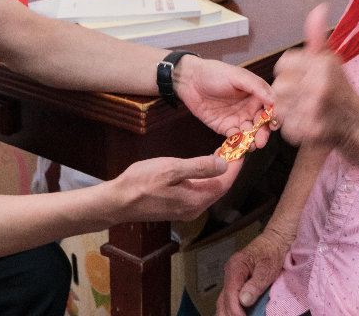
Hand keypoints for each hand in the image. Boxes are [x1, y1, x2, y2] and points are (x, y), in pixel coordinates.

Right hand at [110, 155, 242, 222]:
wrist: (117, 202)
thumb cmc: (140, 183)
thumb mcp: (170, 169)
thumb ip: (199, 167)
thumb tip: (224, 164)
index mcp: (196, 200)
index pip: (225, 182)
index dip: (235, 165)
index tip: (241, 149)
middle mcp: (195, 209)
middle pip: (220, 187)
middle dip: (228, 168)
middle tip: (232, 148)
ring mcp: (186, 210)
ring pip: (210, 190)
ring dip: (216, 173)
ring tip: (219, 153)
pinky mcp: (178, 208)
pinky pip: (199, 192)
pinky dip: (204, 178)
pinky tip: (200, 167)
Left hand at [174, 56, 275, 148]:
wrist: (190, 81)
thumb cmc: (214, 73)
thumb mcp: (236, 76)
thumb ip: (256, 86)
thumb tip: (273, 100)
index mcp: (256, 94)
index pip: (270, 107)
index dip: (274, 117)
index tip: (273, 125)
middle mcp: (250, 108)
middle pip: (262, 124)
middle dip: (263, 133)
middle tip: (260, 142)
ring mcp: (238, 119)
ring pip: (250, 133)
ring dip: (252, 141)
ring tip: (251, 146)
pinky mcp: (226, 127)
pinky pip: (235, 139)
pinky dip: (239, 145)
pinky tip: (239, 149)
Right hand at [216, 228, 292, 315]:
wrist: (276, 242)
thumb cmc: (273, 252)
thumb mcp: (267, 267)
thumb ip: (256, 284)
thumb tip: (243, 300)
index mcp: (236, 265)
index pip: (231, 291)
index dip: (235, 308)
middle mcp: (231, 272)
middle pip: (223, 298)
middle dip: (229, 313)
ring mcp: (232, 277)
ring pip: (223, 299)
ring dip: (227, 313)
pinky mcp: (237, 283)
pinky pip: (229, 298)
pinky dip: (230, 309)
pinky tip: (233, 315)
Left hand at [271, 3, 358, 147]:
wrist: (357, 124)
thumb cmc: (339, 88)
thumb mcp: (330, 59)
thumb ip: (317, 37)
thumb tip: (318, 7)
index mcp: (322, 64)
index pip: (283, 64)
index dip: (290, 72)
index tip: (302, 78)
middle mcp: (318, 85)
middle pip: (279, 86)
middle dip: (288, 92)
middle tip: (302, 95)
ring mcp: (314, 110)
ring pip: (280, 106)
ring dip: (289, 109)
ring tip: (304, 108)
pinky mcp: (309, 131)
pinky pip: (286, 126)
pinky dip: (293, 126)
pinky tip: (306, 122)